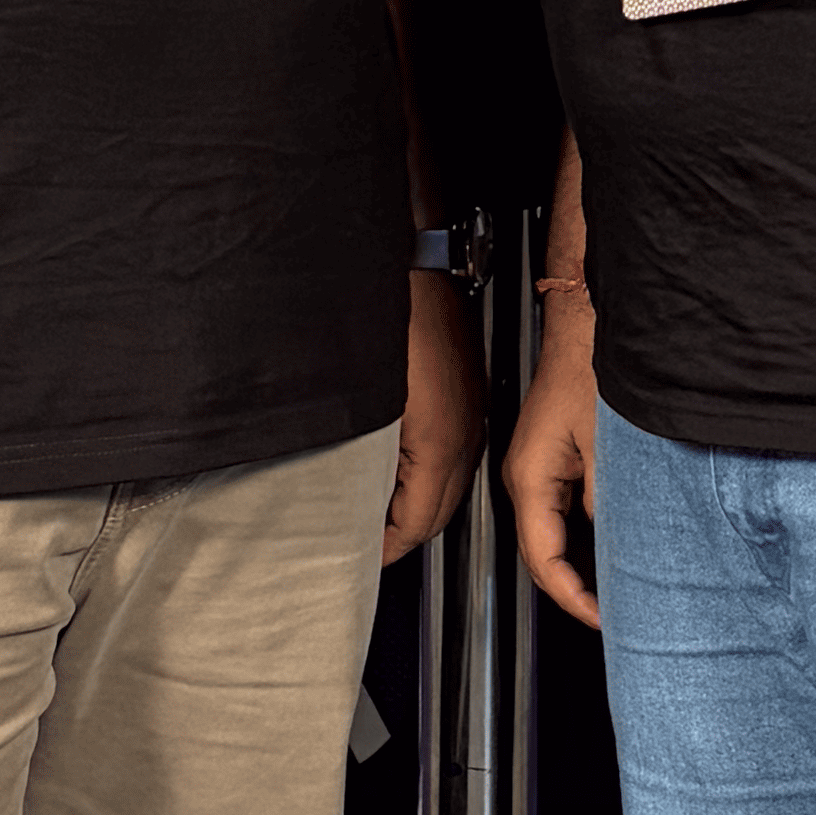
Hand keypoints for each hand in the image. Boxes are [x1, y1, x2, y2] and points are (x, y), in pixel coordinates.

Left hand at [386, 268, 482, 562]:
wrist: (420, 258)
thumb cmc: (393, 314)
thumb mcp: (365, 400)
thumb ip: (362, 459)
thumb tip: (346, 499)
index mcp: (441, 441)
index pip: (419, 522)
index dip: (387, 547)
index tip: (361, 556)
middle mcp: (464, 432)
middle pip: (440, 511)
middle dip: (403, 534)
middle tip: (366, 545)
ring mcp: (469, 413)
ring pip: (448, 483)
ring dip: (414, 505)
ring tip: (374, 514)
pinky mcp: (465, 395)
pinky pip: (450, 453)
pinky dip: (423, 475)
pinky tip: (392, 469)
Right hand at [505, 309, 602, 628]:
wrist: (583, 327)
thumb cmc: (589, 370)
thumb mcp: (607, 445)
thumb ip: (605, 501)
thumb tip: (615, 544)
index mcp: (529, 478)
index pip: (543, 559)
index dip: (572, 597)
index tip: (599, 617)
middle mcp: (523, 479)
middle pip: (539, 555)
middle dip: (572, 591)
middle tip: (608, 617)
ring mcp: (533, 472)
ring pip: (549, 538)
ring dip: (577, 569)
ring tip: (609, 595)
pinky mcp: (549, 462)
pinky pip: (558, 516)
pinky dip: (580, 543)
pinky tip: (606, 552)